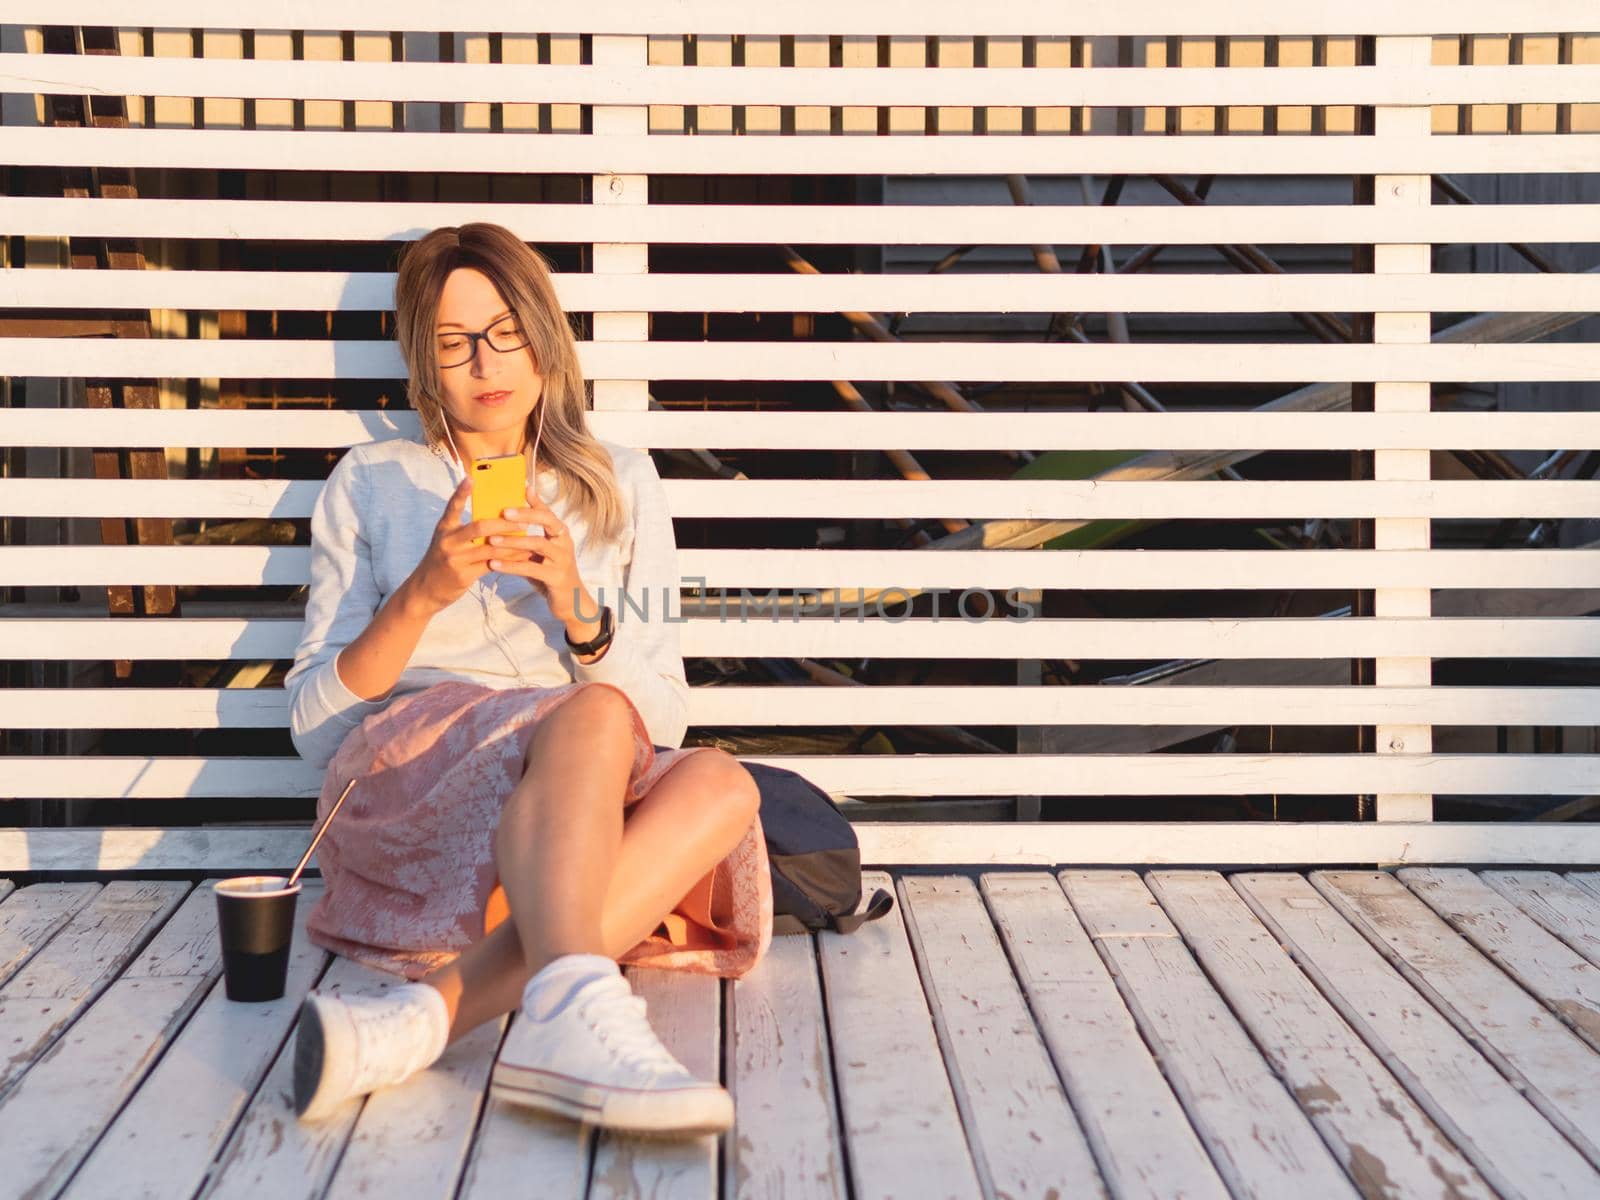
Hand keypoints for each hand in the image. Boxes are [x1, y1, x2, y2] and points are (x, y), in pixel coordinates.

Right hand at [401, 476, 540, 615]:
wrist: (425, 590)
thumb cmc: (442, 561)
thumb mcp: (447, 541)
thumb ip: (464, 530)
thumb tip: (494, 516)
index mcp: (444, 529)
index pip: (453, 507)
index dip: (461, 492)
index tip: (471, 478)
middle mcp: (448, 541)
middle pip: (480, 527)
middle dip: (505, 522)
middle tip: (524, 519)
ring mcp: (455, 559)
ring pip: (490, 547)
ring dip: (512, 542)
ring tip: (528, 536)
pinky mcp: (463, 575)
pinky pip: (492, 564)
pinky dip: (509, 559)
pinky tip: (522, 556)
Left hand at [484, 485, 596, 628]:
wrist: (571, 602)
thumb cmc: (550, 573)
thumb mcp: (541, 554)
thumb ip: (528, 537)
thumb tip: (504, 522)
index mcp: (560, 534)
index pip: (547, 512)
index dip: (535, 500)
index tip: (520, 487)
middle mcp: (564, 543)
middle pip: (547, 521)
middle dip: (525, 515)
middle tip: (503, 512)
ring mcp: (562, 560)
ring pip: (538, 544)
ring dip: (513, 541)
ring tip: (491, 539)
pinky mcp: (556, 577)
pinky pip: (531, 568)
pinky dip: (511, 565)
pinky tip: (494, 564)